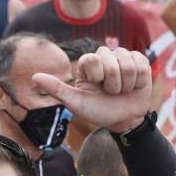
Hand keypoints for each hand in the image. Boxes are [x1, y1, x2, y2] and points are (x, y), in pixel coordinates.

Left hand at [33, 47, 150, 132]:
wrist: (123, 119)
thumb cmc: (98, 110)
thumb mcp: (75, 102)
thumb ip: (56, 89)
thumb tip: (34, 77)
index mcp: (87, 63)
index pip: (92, 59)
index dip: (98, 76)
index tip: (97, 87)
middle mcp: (105, 56)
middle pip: (111, 60)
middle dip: (112, 83)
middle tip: (110, 92)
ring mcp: (123, 57)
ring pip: (127, 64)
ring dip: (125, 84)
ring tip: (122, 90)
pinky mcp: (140, 60)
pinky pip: (141, 66)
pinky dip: (138, 82)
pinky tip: (133, 87)